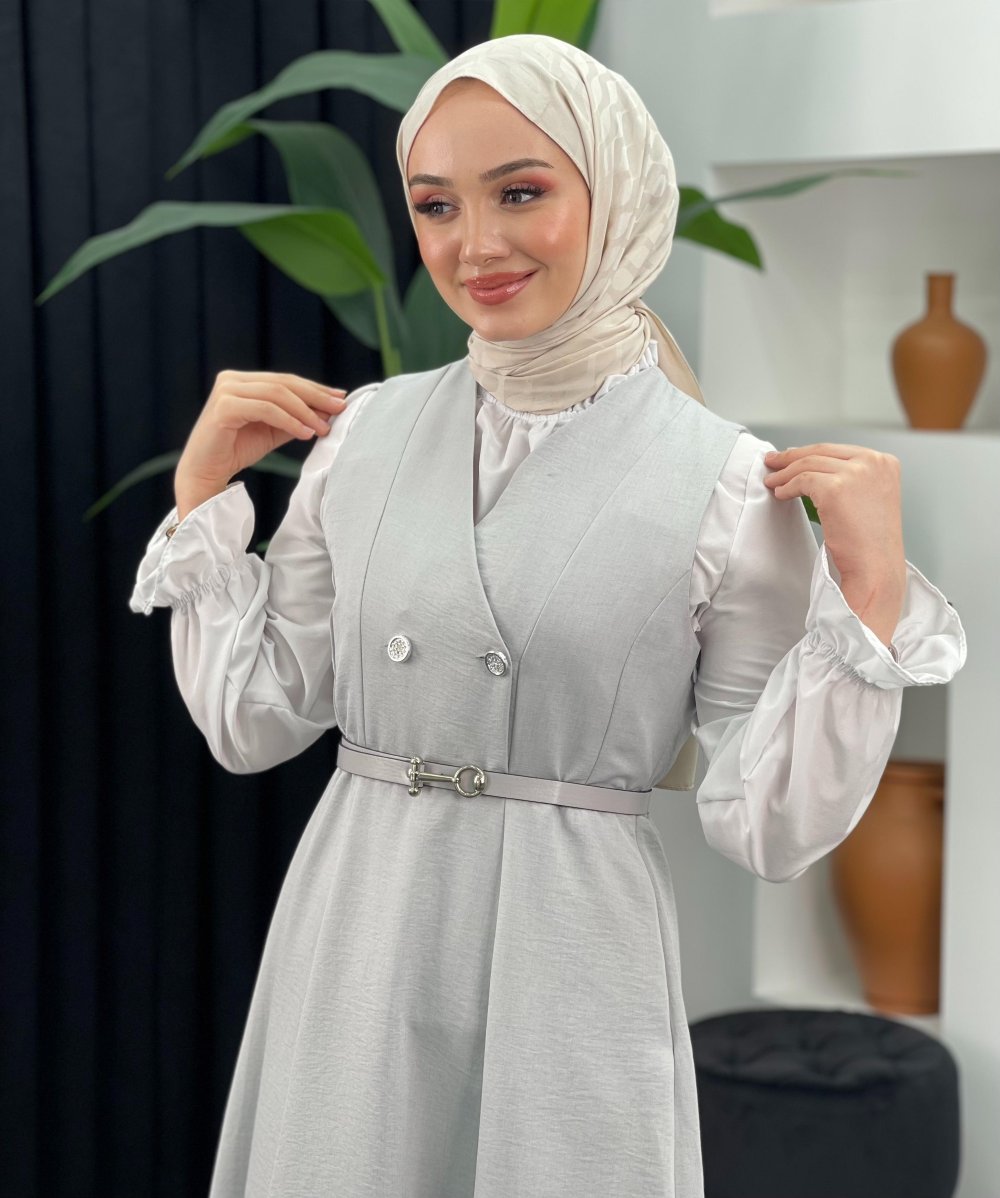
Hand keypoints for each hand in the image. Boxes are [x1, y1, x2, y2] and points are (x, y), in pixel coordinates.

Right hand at [175, 370, 347, 516]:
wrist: (205, 472)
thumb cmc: (237, 450)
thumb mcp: (273, 430)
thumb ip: (296, 417)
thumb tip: (328, 411)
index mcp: (243, 381)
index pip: (286, 380)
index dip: (315, 388)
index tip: (340, 399)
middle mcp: (232, 380)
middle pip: (284, 383)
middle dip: (316, 397)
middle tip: (339, 410)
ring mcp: (226, 391)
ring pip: (277, 394)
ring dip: (305, 412)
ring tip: (323, 428)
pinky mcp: (223, 407)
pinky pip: (265, 409)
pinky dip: (289, 420)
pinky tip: (305, 434)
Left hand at [763, 442, 906, 646]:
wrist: (875, 567)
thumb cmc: (871, 542)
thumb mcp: (870, 498)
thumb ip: (852, 478)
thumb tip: (814, 466)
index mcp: (885, 462)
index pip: (838, 450)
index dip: (810, 452)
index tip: (790, 456)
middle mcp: (873, 462)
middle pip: (821, 451)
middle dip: (791, 456)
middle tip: (772, 462)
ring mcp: (855, 473)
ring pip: (808, 464)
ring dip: (784, 473)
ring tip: (772, 482)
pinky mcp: (835, 488)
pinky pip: (802, 480)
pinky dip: (787, 487)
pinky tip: (780, 494)